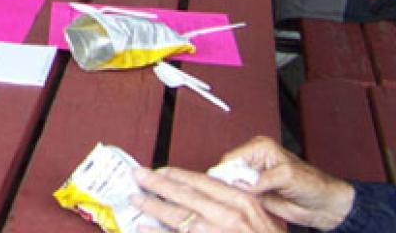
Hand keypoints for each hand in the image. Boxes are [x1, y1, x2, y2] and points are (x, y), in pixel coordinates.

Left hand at [133, 166, 283, 232]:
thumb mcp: (259, 218)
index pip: (202, 182)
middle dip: (158, 184)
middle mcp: (227, 217)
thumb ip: (235, 203)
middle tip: (138, 175)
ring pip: (177, 217)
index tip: (160, 169)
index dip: (177, 175)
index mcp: (241, 203)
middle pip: (185, 196)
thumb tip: (207, 192)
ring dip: (153, 206)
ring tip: (136, 199)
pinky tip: (144, 227)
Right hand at [217, 136, 354, 229]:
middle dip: (225, 184)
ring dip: (231, 195)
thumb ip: (262, 179)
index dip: (223, 172)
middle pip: (227, 171)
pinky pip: (239, 198)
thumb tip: (241, 185)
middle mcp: (253, 161)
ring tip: (233, 204)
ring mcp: (253, 179)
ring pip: (231, 186)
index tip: (218, 187)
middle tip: (225, 197)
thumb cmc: (312, 184)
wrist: (325, 205)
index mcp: (259, 148)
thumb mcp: (286, 176)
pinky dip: (238, 203)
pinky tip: (240, 208)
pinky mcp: (256, 195)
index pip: (231, 158)